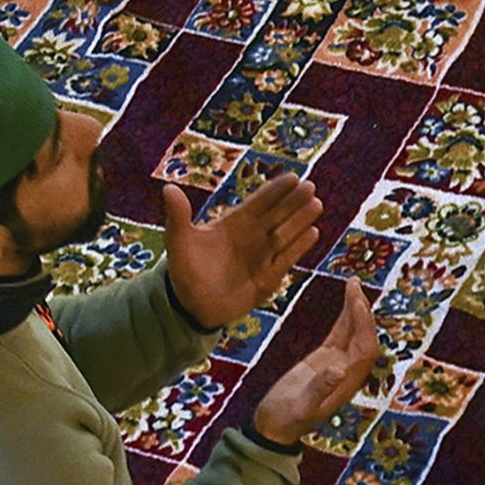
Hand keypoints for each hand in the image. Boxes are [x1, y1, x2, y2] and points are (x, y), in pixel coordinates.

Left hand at [163, 176, 321, 332]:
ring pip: (286, 233)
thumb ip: (178, 215)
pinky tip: (313, 232)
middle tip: (310, 186)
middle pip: (278, 215)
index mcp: (233, 224)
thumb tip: (169, 188)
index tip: (292, 177)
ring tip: (316, 204)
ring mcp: (262, 256)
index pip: (258, 203)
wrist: (191, 308)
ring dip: (300, 219)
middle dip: (294, 201)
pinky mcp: (269, 277)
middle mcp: (252, 237)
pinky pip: (288, 258)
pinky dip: (300, 246)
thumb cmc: (184, 272)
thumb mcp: (178, 241)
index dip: (275, 190)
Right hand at [252, 282, 382, 446]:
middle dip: (362, 311)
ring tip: (353, 283)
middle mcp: (349, 370)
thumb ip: (319, 389)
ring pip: (352, 332)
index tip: (358, 302)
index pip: (365, 348)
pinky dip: (343, 317)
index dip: (364, 325)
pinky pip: (339, 334)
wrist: (272, 428)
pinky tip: (345, 300)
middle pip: (363, 336)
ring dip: (355, 309)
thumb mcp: (300, 407)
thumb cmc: (285, 420)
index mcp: (349, 381)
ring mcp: (337, 363)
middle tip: (355, 284)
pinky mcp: (324, 359)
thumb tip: (339, 370)